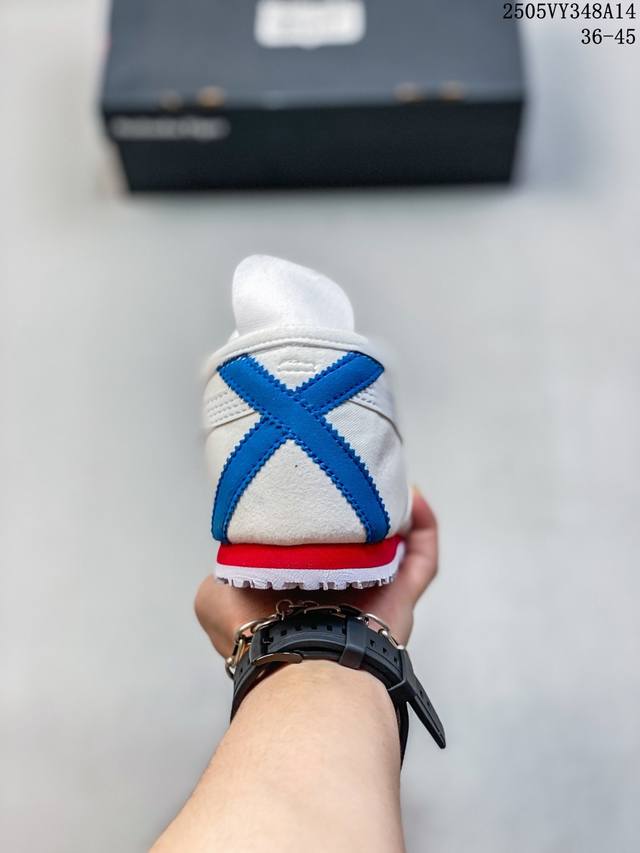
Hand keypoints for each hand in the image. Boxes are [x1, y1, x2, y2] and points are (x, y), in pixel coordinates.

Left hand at [195, 489, 437, 656]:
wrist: (299, 663)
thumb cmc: (256, 632)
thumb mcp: (213, 596)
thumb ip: (223, 569)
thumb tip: (236, 549)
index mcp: (296, 591)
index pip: (306, 551)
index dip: (308, 522)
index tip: (307, 491)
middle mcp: (336, 593)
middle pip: (354, 546)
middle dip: (356, 514)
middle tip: (354, 480)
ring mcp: (373, 596)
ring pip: (393, 548)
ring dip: (393, 515)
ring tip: (386, 481)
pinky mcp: (403, 598)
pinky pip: (423, 558)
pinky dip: (424, 526)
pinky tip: (414, 496)